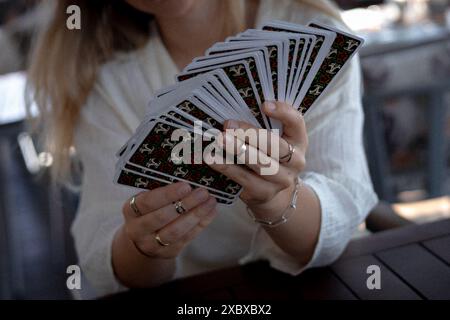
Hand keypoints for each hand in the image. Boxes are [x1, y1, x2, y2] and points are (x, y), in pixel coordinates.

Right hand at [122, 182, 217, 258]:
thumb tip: (189, 175)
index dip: (167, 194)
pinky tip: (211, 212)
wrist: (144, 239)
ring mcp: (152, 244)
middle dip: (185, 204)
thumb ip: (162, 189)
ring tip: (210, 201)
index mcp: (130, 210)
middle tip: (203, 192)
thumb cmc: (149, 210)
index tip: (186, 186)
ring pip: (175, 231)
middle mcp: (137, 229)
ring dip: (195, 215)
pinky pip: (186, 239)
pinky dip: (201, 224)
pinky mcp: (167, 253)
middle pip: (162, 218)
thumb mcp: (147, 199)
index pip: (147, 202)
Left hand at [207, 101, 307, 218]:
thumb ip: (261, 126)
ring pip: (261, 163)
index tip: (264, 105)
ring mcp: (282, 179)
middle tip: (228, 125)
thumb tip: (232, 109)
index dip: (283, 113)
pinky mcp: (265, 193)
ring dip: (238, 150)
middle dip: (250, 134)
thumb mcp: (273, 140)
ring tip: (220, 140)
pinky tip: (213, 159)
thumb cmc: (268, 156)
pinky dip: (227, 167)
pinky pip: (245, 179)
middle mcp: (296, 161)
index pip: (296, 122)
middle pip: (275, 145)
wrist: (273, 193)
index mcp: (299, 140)